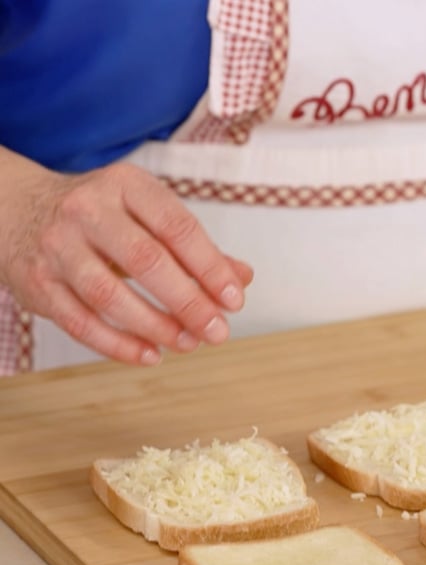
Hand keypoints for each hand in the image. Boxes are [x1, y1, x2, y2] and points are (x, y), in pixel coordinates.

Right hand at [0, 148, 253, 365]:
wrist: (17, 209)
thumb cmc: (104, 218)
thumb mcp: (148, 217)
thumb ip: (195, 248)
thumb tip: (242, 278)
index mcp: (125, 185)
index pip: (177, 226)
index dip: (210, 267)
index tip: (235, 301)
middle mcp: (87, 210)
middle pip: (145, 261)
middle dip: (188, 302)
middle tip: (218, 331)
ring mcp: (57, 246)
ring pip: (108, 295)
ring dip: (156, 326)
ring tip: (188, 344)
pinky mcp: (36, 282)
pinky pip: (80, 321)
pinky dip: (118, 345)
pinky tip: (150, 355)